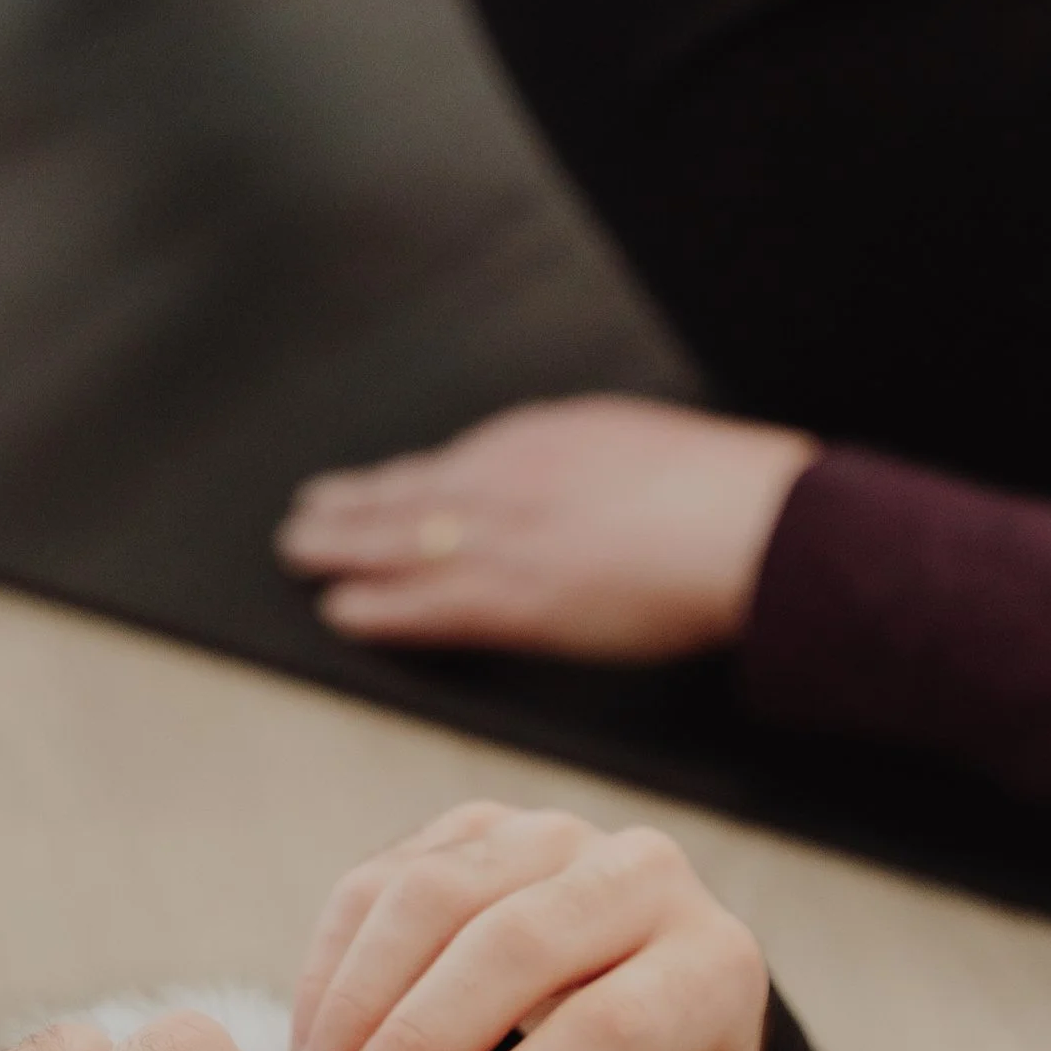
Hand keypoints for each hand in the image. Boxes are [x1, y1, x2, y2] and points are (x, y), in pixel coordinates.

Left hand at [276, 397, 818, 662]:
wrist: (750, 527)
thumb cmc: (730, 501)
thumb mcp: (660, 460)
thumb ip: (615, 476)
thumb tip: (614, 500)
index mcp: (554, 439)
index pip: (465, 461)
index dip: (416, 478)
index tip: (382, 482)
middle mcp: (514, 475)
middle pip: (418, 489)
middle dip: (359, 502)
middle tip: (308, 512)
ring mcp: (507, 533)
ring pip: (402, 535)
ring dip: (344, 544)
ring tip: (300, 552)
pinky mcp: (511, 594)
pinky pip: (424, 599)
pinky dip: (377, 605)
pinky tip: (340, 611)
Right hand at [289, 801, 768, 1050]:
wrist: (657, 994)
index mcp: (708, 968)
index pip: (608, 1025)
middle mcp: (641, 877)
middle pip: (513, 946)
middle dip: (417, 1049)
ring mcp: (551, 838)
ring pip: (432, 899)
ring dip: (359, 1007)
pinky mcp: (472, 830)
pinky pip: (379, 885)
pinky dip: (334, 971)